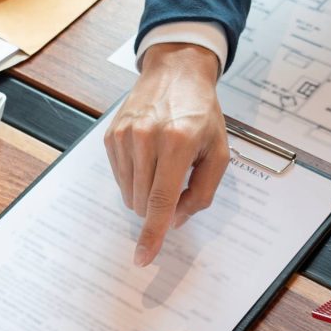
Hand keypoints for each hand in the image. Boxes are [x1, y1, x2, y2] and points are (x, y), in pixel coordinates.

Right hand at [105, 43, 229, 266]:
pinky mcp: (111, 135)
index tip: (143, 257)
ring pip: (128, 193)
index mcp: (179, 142)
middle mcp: (147, 137)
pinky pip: (119, 177)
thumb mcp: (218, 152)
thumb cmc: (201, 113)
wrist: (176, 72)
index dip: (151, 234)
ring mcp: (125, 135)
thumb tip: (174, 220)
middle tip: (176, 181)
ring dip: (145, 193)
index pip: (160, 201)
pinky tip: (148, 156)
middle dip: (158, 207)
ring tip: (163, 163)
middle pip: (143, 202)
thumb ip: (201, 192)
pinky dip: (135, 178)